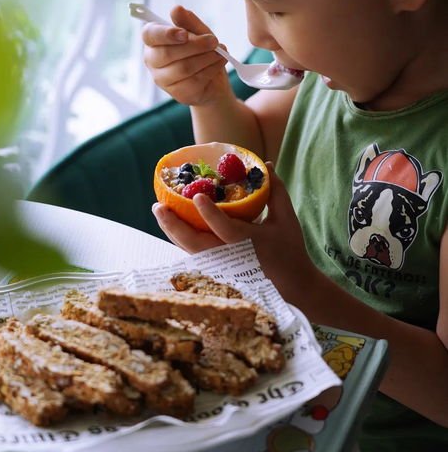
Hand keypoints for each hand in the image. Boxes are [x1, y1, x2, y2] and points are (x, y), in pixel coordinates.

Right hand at [142, 5, 231, 105]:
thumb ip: (188, 22)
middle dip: (194, 46)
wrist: (214, 79)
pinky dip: (211, 69)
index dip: (166, 34)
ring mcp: (164, 80)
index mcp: (154, 41)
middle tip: (214, 40)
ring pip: (183, 68)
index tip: (184, 33)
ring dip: (206, 58)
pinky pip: (195, 81)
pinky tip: (219, 62)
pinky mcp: (178, 94)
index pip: (149, 35)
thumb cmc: (202, 51)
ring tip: (220, 52)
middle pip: (167, 54)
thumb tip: (176, 9)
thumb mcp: (199, 32)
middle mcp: (153, 61)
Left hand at [152, 163, 316, 301]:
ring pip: (190, 250)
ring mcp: (221, 267)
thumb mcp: (286, 219)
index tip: (197, 196)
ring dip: (172, 231)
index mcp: (249, 243)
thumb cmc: (290, 250)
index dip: (209, 213)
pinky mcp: (217, 271)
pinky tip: (173, 225)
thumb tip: (265, 165)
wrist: (292, 287)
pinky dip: (181, 239)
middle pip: (195, 243)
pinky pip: (194, 254)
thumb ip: (275, 192)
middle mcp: (230, 256)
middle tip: (159, 206)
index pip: (225, 228)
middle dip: (174, 224)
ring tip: (161, 212)